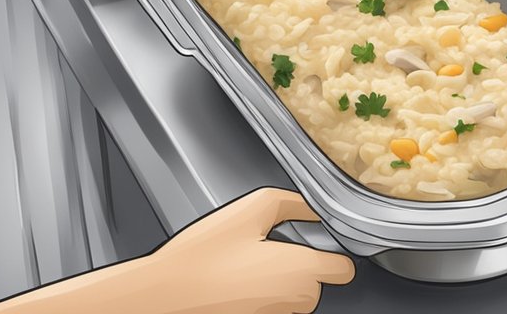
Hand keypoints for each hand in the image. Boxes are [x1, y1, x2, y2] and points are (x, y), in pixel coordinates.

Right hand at [142, 188, 356, 313]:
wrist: (161, 296)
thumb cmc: (202, 257)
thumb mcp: (253, 208)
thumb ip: (294, 203)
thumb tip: (315, 207)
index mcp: (302, 270)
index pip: (345, 270)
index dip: (334, 254)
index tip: (319, 244)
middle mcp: (296, 301)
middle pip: (318, 284)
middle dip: (301, 268)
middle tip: (268, 251)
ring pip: (294, 299)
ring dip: (280, 284)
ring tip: (245, 267)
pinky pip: (271, 308)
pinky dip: (261, 297)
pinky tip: (236, 284)